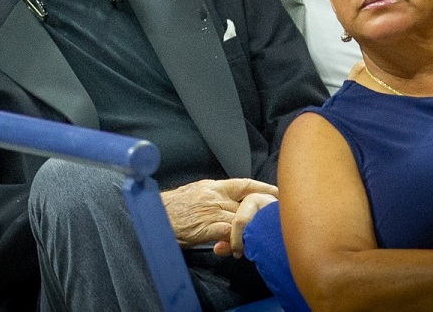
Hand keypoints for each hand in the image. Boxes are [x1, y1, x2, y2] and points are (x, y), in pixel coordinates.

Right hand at [160, 178, 276, 250]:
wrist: (154, 215)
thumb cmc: (173, 208)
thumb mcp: (196, 194)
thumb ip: (215, 198)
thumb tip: (231, 204)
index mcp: (213, 186)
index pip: (244, 183)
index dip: (263, 188)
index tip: (278, 192)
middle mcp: (215, 196)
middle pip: (248, 203)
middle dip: (261, 213)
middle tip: (273, 222)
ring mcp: (212, 210)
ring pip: (242, 218)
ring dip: (249, 231)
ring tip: (254, 241)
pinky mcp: (207, 226)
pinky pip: (230, 232)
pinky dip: (236, 241)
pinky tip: (235, 249)